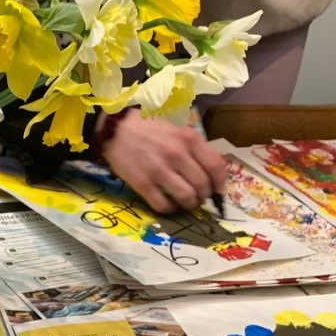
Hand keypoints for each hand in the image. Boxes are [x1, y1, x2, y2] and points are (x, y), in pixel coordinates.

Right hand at [97, 108, 226, 212]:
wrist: (115, 128)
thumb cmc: (148, 126)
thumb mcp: (176, 126)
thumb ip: (192, 145)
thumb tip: (207, 169)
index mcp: (188, 138)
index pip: (216, 166)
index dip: (220, 183)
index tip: (217, 190)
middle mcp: (177, 154)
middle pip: (202, 185)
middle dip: (204, 196)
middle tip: (199, 197)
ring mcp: (159, 170)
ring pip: (186, 198)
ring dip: (189, 204)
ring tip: (186, 202)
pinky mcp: (143, 183)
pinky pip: (163, 205)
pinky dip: (170, 209)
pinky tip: (168, 204)